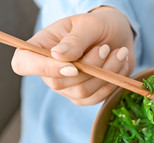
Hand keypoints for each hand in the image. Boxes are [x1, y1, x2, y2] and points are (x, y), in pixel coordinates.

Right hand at [11, 6, 134, 104]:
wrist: (118, 35)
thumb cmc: (98, 26)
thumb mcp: (88, 25)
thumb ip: (74, 40)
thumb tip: (58, 55)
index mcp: (41, 47)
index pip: (24, 64)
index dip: (44, 69)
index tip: (73, 65)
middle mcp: (49, 71)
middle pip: (59, 83)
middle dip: (89, 65)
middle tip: (106, 47)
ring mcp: (67, 87)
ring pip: (82, 92)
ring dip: (105, 72)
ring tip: (120, 52)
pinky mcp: (85, 96)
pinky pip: (98, 97)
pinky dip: (113, 80)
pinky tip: (119, 63)